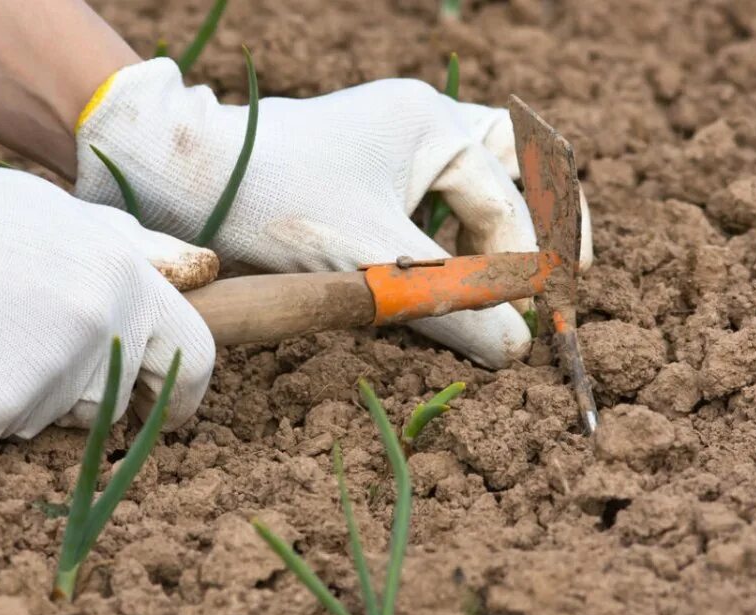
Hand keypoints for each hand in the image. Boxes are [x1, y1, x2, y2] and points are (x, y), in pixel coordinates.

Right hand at [0, 121, 214, 445]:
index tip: (178, 407)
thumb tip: (203, 271)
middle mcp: (99, 338)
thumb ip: (138, 252)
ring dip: (33, 392)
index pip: (194, 357)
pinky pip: (0, 430)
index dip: (190, 389)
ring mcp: (45, 383)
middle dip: (91, 386)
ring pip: (57, 416)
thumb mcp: (62, 215)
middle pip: (117, 398)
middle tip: (32, 343)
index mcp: (125, 284)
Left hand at [75, 58, 592, 368]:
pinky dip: (451, 234)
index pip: (505, 201)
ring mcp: (388, 143)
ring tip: (523, 277)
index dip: (527, 266)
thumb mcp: (372, 261)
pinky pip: (427, 198)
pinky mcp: (360, 171)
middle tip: (568, 276)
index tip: (537, 320)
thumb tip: (516, 350)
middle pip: (511, 163)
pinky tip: (453, 270)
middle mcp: (417, 123)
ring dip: (498, 227)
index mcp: (432, 126)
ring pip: (471, 180)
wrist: (187, 182)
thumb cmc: (276, 205)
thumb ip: (450, 304)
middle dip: (542, 220)